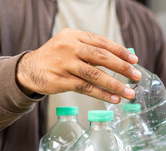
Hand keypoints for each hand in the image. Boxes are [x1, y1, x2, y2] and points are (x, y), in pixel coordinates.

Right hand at [16, 28, 140, 102]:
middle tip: (136, 76)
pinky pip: (86, 88)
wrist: (29, 69)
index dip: (120, 51)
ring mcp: (65, 64)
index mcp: (75, 36)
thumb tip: (122, 60)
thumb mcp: (71, 46)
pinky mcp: (61, 80)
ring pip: (95, 74)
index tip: (134, 60)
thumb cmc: (57, 58)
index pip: (102, 42)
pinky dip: (102, 94)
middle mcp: (69, 47)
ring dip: (115, 84)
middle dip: (122, 67)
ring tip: (129, 93)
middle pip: (101, 57)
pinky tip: (114, 99)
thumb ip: (92, 50)